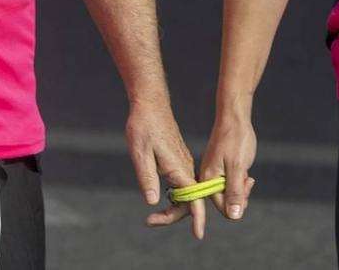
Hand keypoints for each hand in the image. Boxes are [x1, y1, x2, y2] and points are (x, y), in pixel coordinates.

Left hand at [127, 97, 205, 238]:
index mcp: (179, 168)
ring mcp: (183, 164)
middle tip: (149, 222)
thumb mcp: (140, 153)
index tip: (198, 235)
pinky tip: (161, 198)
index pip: (194, 199)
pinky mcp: (177, 160)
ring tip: (152, 216)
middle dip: (172, 216)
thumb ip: (147, 178)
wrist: (149, 103)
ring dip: (172, 207)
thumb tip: (153, 202)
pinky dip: (174, 197)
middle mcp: (185, 168)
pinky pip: (181, 184)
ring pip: (184, 193)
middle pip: (188, 201)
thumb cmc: (143, 126)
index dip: (197, 219)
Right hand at [199, 110, 257, 222]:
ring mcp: (214, 173)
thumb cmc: (236, 139)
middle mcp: (208, 178)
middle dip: (240, 195)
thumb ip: (235, 192)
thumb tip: (234, 215)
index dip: (237, 203)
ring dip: (241, 187)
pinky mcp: (221, 169)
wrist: (235, 118)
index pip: (223, 207)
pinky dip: (240, 179)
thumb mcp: (238, 167)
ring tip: (245, 170)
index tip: (245, 184)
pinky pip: (231, 184)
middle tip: (247, 178)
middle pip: (226, 203)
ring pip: (230, 193)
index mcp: (208, 179)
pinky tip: (243, 168)